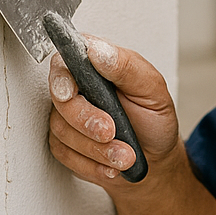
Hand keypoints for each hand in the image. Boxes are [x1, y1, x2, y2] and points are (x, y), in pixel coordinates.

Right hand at [47, 36, 178, 187]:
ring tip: (125, 155)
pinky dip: (91, 164)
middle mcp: (78, 89)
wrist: (155, 159)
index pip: (65, 61)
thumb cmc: (153, 119)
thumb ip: (127, 67)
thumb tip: (97, 50)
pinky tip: (111, 165)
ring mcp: (67, 117)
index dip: (62, 78)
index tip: (71, 93)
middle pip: (61, 100)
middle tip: (110, 132)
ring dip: (96, 149)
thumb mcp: (153, 90)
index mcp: (97, 67)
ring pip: (62, 131)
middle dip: (86, 121)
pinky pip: (64, 154)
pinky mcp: (64, 143)